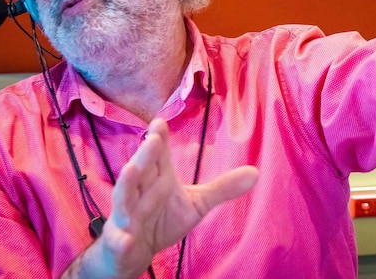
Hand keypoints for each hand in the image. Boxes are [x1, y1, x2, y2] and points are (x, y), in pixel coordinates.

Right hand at [96, 118, 257, 277]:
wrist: (134, 253)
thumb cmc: (163, 219)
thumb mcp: (196, 203)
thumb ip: (222, 187)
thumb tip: (256, 172)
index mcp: (157, 179)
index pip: (157, 156)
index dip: (158, 139)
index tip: (160, 122)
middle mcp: (140, 192)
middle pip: (141, 170)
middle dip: (145, 155)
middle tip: (152, 139)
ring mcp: (127, 217)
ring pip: (124, 198)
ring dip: (126, 185)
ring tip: (130, 169)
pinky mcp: (120, 242)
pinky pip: (119, 240)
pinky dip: (121, 239)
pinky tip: (126, 238)